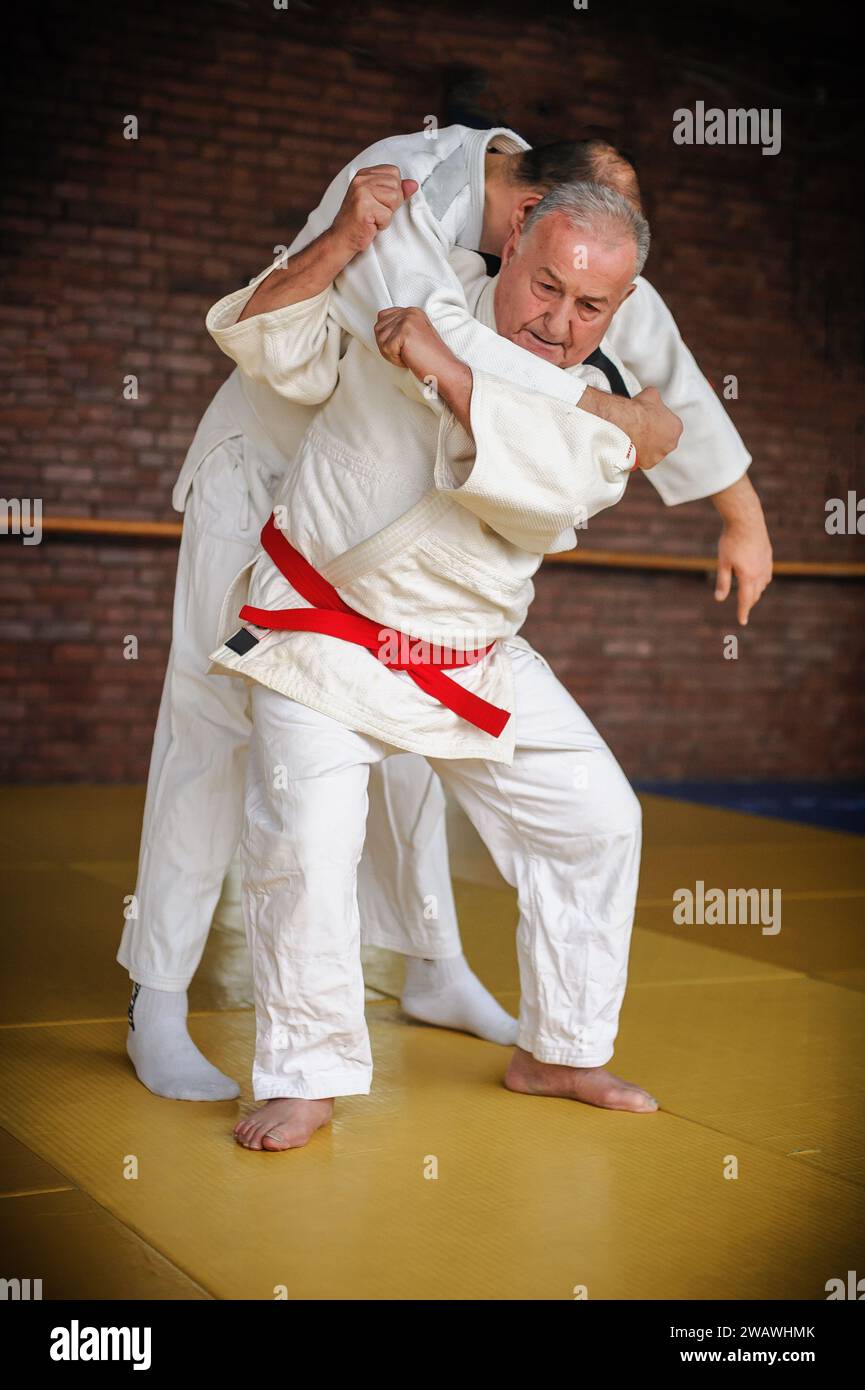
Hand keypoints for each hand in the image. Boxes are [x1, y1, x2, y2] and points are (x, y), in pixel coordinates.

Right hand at [330, 165, 418, 256]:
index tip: (379, 201)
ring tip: (373, 218)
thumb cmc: (361, 220)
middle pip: (396, 185)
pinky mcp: (364, 207)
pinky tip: (370, 224)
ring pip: (394, 199)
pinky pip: (387, 215)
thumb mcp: (380, 201)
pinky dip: (382, 224)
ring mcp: (362, 192)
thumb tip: (413, 184)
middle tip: (375, 211)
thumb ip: (397, 191)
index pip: (394, 172)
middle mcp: (362, 179)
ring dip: (387, 214)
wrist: (342, 237)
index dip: (393, 189)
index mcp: (365, 174)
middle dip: (391, 203)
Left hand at [374, 306, 455, 381]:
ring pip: (380, 339)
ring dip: (391, 353)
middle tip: (407, 353)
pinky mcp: (404, 332)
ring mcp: (407, 321)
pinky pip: (386, 349)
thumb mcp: (413, 336)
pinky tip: (409, 358)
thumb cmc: (429, 358)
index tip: (405, 346)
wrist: (444, 368)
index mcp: (411, 312)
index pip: (382, 317)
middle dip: (388, 346)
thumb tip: (379, 330)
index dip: (388, 336)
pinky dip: (395, 359)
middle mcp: (408, 312)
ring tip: (409, 355)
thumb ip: (398, 328)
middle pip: (379, 329)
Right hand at [627, 387, 683, 469]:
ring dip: (646, 445)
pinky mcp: (647, 463)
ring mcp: (659, 455)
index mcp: (676, 427)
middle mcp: (671, 444)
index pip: (670, 425)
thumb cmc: (640, 410)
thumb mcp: (651, 394)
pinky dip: (637, 454)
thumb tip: (651, 396)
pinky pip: (643, 459)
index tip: (650, 418)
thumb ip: (655, 398)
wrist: (626, 424)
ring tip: (634, 437)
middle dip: (654, 435)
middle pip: (663, 440)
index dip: (658, 420)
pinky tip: (630, 445)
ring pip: (654, 451)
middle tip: (642, 428)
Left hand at [713, 478, 772, 624]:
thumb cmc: (731, 540)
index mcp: (748, 575)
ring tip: (750, 596)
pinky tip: (758, 579)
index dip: (743, 611)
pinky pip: (767, 573)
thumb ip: (722, 581)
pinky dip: (762, 580)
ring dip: (756, 592)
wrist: (746, 519)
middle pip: (756, 594)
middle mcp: (760, 572)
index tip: (742, 621)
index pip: (745, 599)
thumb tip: (719, 599)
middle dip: (749, 602)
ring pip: (763, 584)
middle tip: (743, 610)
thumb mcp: (723, 562)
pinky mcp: (768, 554)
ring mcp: (766, 563)